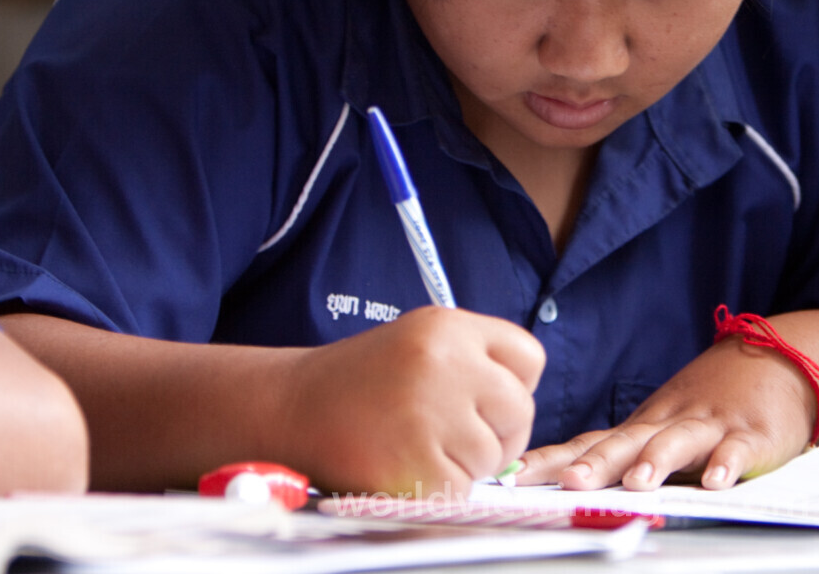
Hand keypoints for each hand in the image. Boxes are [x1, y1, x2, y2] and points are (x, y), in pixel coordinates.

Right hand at [290, 306, 543, 495]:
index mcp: (448, 328)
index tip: (486, 399)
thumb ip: (475, 358)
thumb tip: (524, 398)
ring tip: (417, 444)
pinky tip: (405, 466)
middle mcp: (445, 364)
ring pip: (494, 456)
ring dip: (465, 462)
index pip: (530, 359)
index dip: (513, 384)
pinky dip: (439, 488)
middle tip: (455, 434)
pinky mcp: (417, 468)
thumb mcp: (419, 342)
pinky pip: (462, 489)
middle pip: (520, 411)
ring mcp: (431, 416)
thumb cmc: (359, 382)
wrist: (289, 409)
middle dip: (498, 431)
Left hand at [516, 331, 815, 490]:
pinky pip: (737, 450)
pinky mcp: (751, 435)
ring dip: (656, 461)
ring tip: (637, 482)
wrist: (775, 359)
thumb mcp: (662, 422)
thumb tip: (562, 479)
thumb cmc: (710, 401)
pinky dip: (727, 464)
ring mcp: (709, 426)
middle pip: (626, 443)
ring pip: (678, 442)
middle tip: (569, 482)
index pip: (588, 442)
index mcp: (642, 425)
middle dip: (596, 463)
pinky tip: (715, 481)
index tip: (514, 475)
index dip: (552, 459)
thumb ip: (623, 450)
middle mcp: (668, 423)